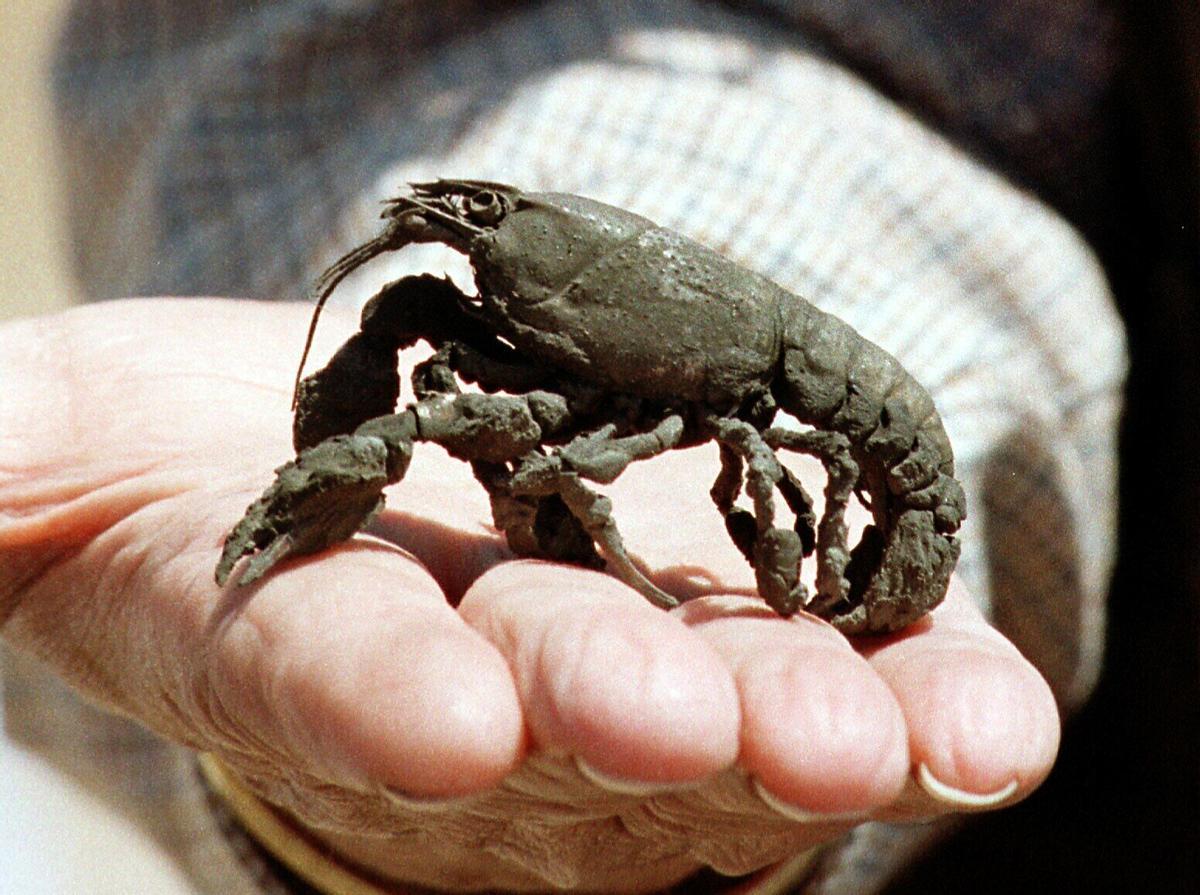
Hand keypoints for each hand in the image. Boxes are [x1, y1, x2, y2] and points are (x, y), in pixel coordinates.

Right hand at [0, 299, 1059, 891]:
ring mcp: (635, 655)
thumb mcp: (78, 440)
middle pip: (554, 701)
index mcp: (313, 626)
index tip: (441, 719)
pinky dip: (927, 691)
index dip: (375, 696)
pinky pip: (854, 661)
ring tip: (877, 739)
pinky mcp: (751, 615)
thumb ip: (8, 465)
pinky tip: (989, 719)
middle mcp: (484, 670)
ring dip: (808, 725)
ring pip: (728, 707)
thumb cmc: (217, 449)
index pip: (328, 671)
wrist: (405, 445)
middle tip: (688, 728)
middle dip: (617, 710)